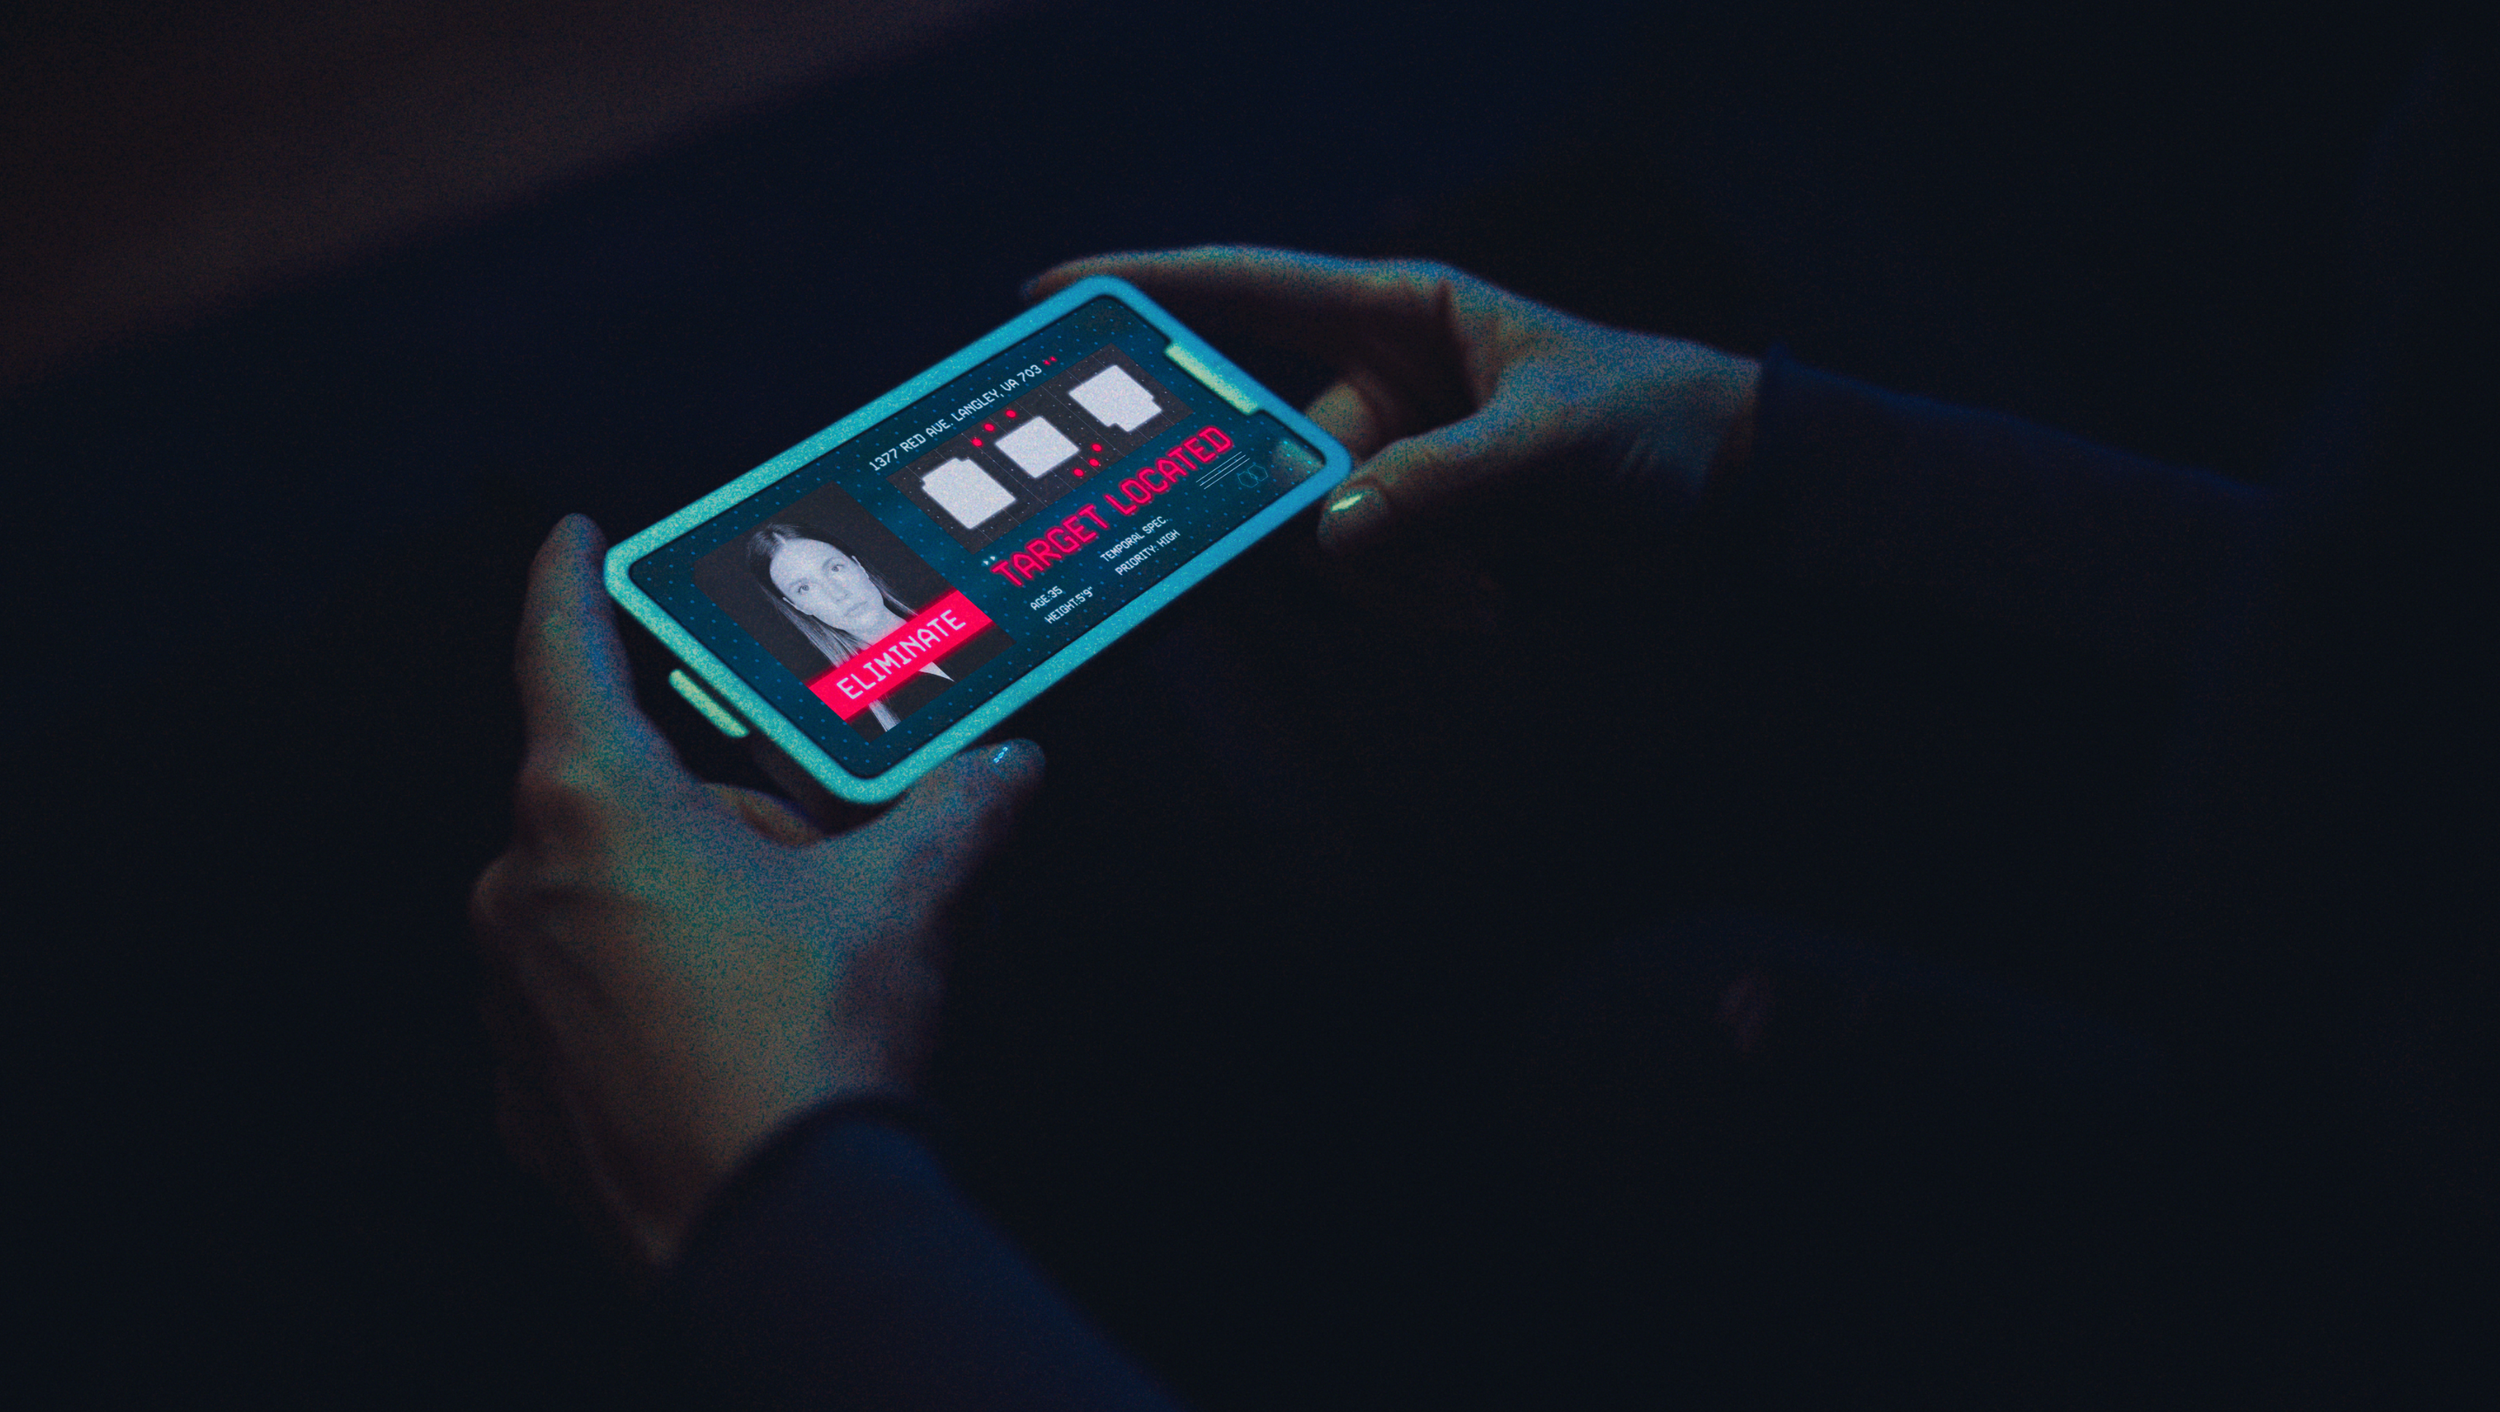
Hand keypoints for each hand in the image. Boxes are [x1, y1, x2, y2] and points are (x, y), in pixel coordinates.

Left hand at [471, 515, 1042, 1267]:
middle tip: (814, 849)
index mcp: (595, 806)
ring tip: (794, 956)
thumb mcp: (904, 899)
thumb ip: (956, 810)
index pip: (564, 647)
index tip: (575, 539)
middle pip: (618, 790)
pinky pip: (586, 993)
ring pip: (602, 894)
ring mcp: (512, 991)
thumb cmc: (811, 1051)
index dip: (573, 579)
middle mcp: (522, 886)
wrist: (775, 1232)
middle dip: (715, 805)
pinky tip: (738, 1027)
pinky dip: (650, 988)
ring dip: (685, 898)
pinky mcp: (525, 1082)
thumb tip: (1006, 766)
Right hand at [1028, 247, 1759, 552]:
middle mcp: (1381, 389)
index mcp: (1402, 314)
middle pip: (1269, 449)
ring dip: (1392, 576)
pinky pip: (1366, 583)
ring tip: (1490, 589)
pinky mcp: (1419, 546)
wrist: (1747, 513)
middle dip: (1295, 508)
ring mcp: (1394, 473)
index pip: (1247, 292)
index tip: (1045, 302)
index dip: (1145, 292)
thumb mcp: (1560, 439)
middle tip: (1344, 547)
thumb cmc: (1665, 429)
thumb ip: (1445, 479)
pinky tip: (1494, 605)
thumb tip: (1332, 530)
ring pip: (1316, 537)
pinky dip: (1418, 603)